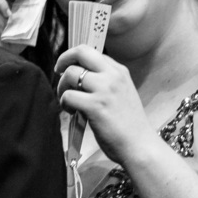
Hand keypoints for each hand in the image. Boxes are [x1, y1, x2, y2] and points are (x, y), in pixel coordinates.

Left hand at [55, 46, 158, 166]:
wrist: (139, 145)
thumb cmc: (129, 125)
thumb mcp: (123, 94)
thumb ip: (106, 82)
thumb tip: (80, 78)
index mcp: (120, 72)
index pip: (92, 52)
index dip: (76, 59)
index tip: (69, 68)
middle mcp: (113, 76)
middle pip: (81, 52)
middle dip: (63, 59)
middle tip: (58, 71)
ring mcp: (104, 89)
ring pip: (70, 73)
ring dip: (62, 87)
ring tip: (67, 101)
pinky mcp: (95, 106)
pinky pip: (68, 95)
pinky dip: (64, 103)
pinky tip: (71, 112)